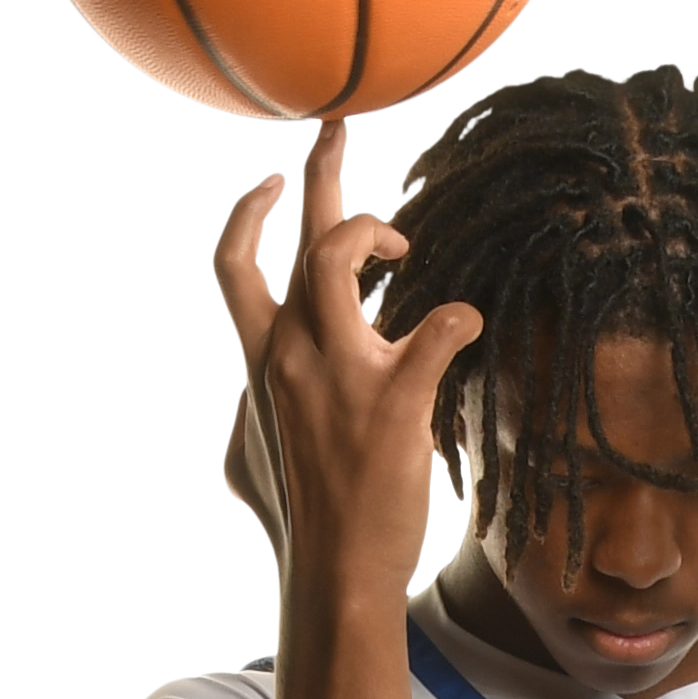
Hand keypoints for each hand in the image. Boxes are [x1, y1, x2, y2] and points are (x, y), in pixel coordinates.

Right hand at [211, 115, 480, 614]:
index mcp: (259, 361)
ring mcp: (340, 375)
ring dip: (378, 232)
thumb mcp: (243, 456)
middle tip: (343, 124)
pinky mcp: (395, 403)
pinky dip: (458, 318)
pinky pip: (439, 327)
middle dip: (322, 168)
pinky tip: (465, 328)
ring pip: (343, 257)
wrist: (331, 574)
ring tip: (405, 248)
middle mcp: (292, 355)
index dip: (249, 212)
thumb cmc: (293, 521)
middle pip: (299, 236)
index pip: (232, 264)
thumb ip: (245, 410)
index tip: (274, 182)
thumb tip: (241, 403)